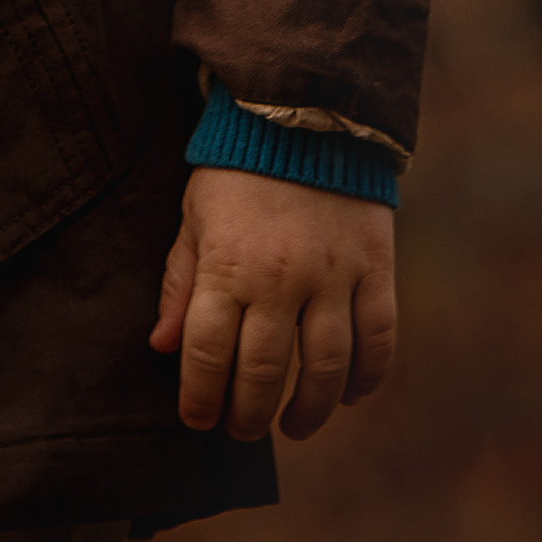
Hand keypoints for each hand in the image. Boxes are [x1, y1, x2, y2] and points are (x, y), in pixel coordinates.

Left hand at [149, 161, 396, 440]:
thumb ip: (180, 281)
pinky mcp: (376, 268)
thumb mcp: (195, 215)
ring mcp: (333, 275)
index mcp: (227, 264)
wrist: (306, 111)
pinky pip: (378, 339)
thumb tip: (162, 347)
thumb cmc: (238, 170)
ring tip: (293, 426)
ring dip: (307, 411)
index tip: (198, 419)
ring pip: (324, 369)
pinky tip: (347, 394)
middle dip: (248, 415)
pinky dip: (366, 377)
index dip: (199, 397)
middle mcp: (280, 278)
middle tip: (242, 430)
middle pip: (263, 372)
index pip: (206, 353)